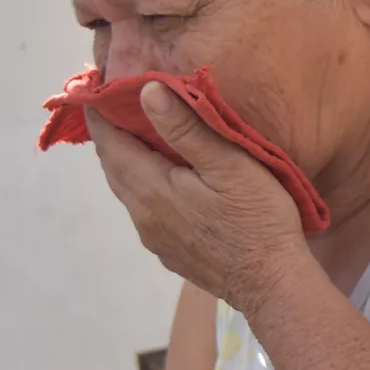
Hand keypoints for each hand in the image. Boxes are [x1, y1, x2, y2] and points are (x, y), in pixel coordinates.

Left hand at [86, 81, 312, 313]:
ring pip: (128, 188)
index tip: (96, 84)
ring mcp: (154, 238)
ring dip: (127, 159)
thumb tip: (147, 91)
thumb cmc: (258, 220)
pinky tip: (166, 176)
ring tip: (141, 132)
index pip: (109, 142)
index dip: (99, 112)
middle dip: (111, 132)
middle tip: (116, 101)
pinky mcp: (170, 252)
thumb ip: (186, 128)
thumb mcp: (229, 165)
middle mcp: (142, 216)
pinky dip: (144, 182)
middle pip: (113, 166)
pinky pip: (144, 209)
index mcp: (151, 189)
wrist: (273, 285)